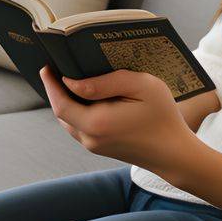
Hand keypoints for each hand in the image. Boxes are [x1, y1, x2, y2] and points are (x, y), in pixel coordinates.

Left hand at [38, 64, 198, 175]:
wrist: (174, 154)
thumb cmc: (163, 116)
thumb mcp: (141, 87)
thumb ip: (106, 82)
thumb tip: (72, 82)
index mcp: (96, 123)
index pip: (60, 103)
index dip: (51, 84)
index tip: (46, 66)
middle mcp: (90, 138)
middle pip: (62, 112)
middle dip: (56, 90)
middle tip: (57, 67)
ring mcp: (94, 146)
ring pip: (69, 121)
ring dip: (66, 101)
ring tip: (69, 79)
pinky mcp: (100, 148)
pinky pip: (80, 127)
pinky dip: (77, 111)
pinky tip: (86, 97)